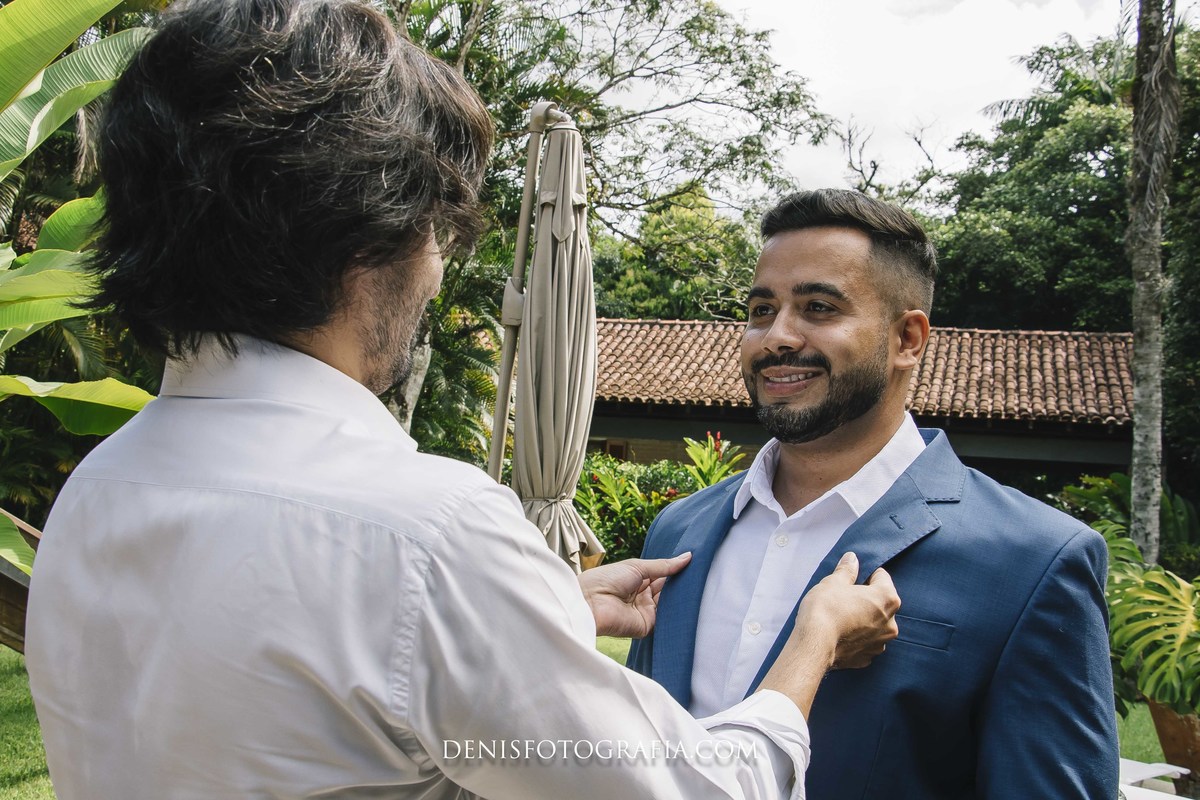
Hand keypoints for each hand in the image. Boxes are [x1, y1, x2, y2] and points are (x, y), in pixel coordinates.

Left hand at [578, 553, 691, 638]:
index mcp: (639, 580)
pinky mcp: (647, 626)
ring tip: (698, 586)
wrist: (590, 601)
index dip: (677, 571)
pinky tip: (688, 603)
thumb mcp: (637, 566)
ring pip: (670, 605)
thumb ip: (663, 566)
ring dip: (681, 598)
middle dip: (682, 584)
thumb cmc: (607, 579)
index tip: (696, 565)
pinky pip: (666, 620)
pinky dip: (676, 613)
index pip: (663, 576)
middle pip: (668, 591)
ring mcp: (646, 612)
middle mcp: (643, 597)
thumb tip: (688, 557)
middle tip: (700, 576)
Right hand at [758, 551, 899, 716]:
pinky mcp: (868, 657)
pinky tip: (841, 633)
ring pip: (875, 623)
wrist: (814, 646)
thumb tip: (852, 559)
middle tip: (844, 597)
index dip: (866, 574)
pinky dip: (857, 637)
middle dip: (866, 598)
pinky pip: (865, 641)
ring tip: (841, 617)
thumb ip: (847, 570)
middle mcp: (891, 623)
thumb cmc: (825, 610)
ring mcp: (880, 643)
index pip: (882, 577)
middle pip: (881, 602)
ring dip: (863, 618)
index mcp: (887, 599)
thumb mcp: (833, 582)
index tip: (851, 578)